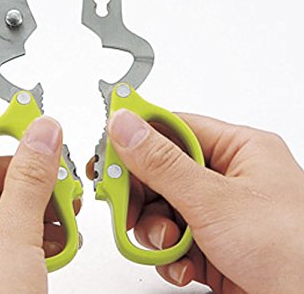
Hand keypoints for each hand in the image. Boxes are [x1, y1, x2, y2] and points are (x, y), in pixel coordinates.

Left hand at [0, 116, 80, 293]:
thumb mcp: (14, 234)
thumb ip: (30, 176)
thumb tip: (41, 134)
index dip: (6, 160)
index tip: (36, 155)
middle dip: (24, 196)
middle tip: (55, 190)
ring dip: (25, 223)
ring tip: (60, 222)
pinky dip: (13, 251)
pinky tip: (45, 251)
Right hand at [87, 110, 303, 292]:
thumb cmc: (294, 253)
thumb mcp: (215, 201)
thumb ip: (163, 163)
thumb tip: (125, 125)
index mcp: (239, 149)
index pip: (174, 127)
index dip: (137, 135)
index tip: (107, 145)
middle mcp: (229, 177)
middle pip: (162, 170)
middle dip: (143, 192)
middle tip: (122, 204)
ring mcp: (222, 213)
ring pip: (164, 206)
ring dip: (156, 229)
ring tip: (167, 244)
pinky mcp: (215, 244)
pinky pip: (175, 238)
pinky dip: (170, 254)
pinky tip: (184, 266)